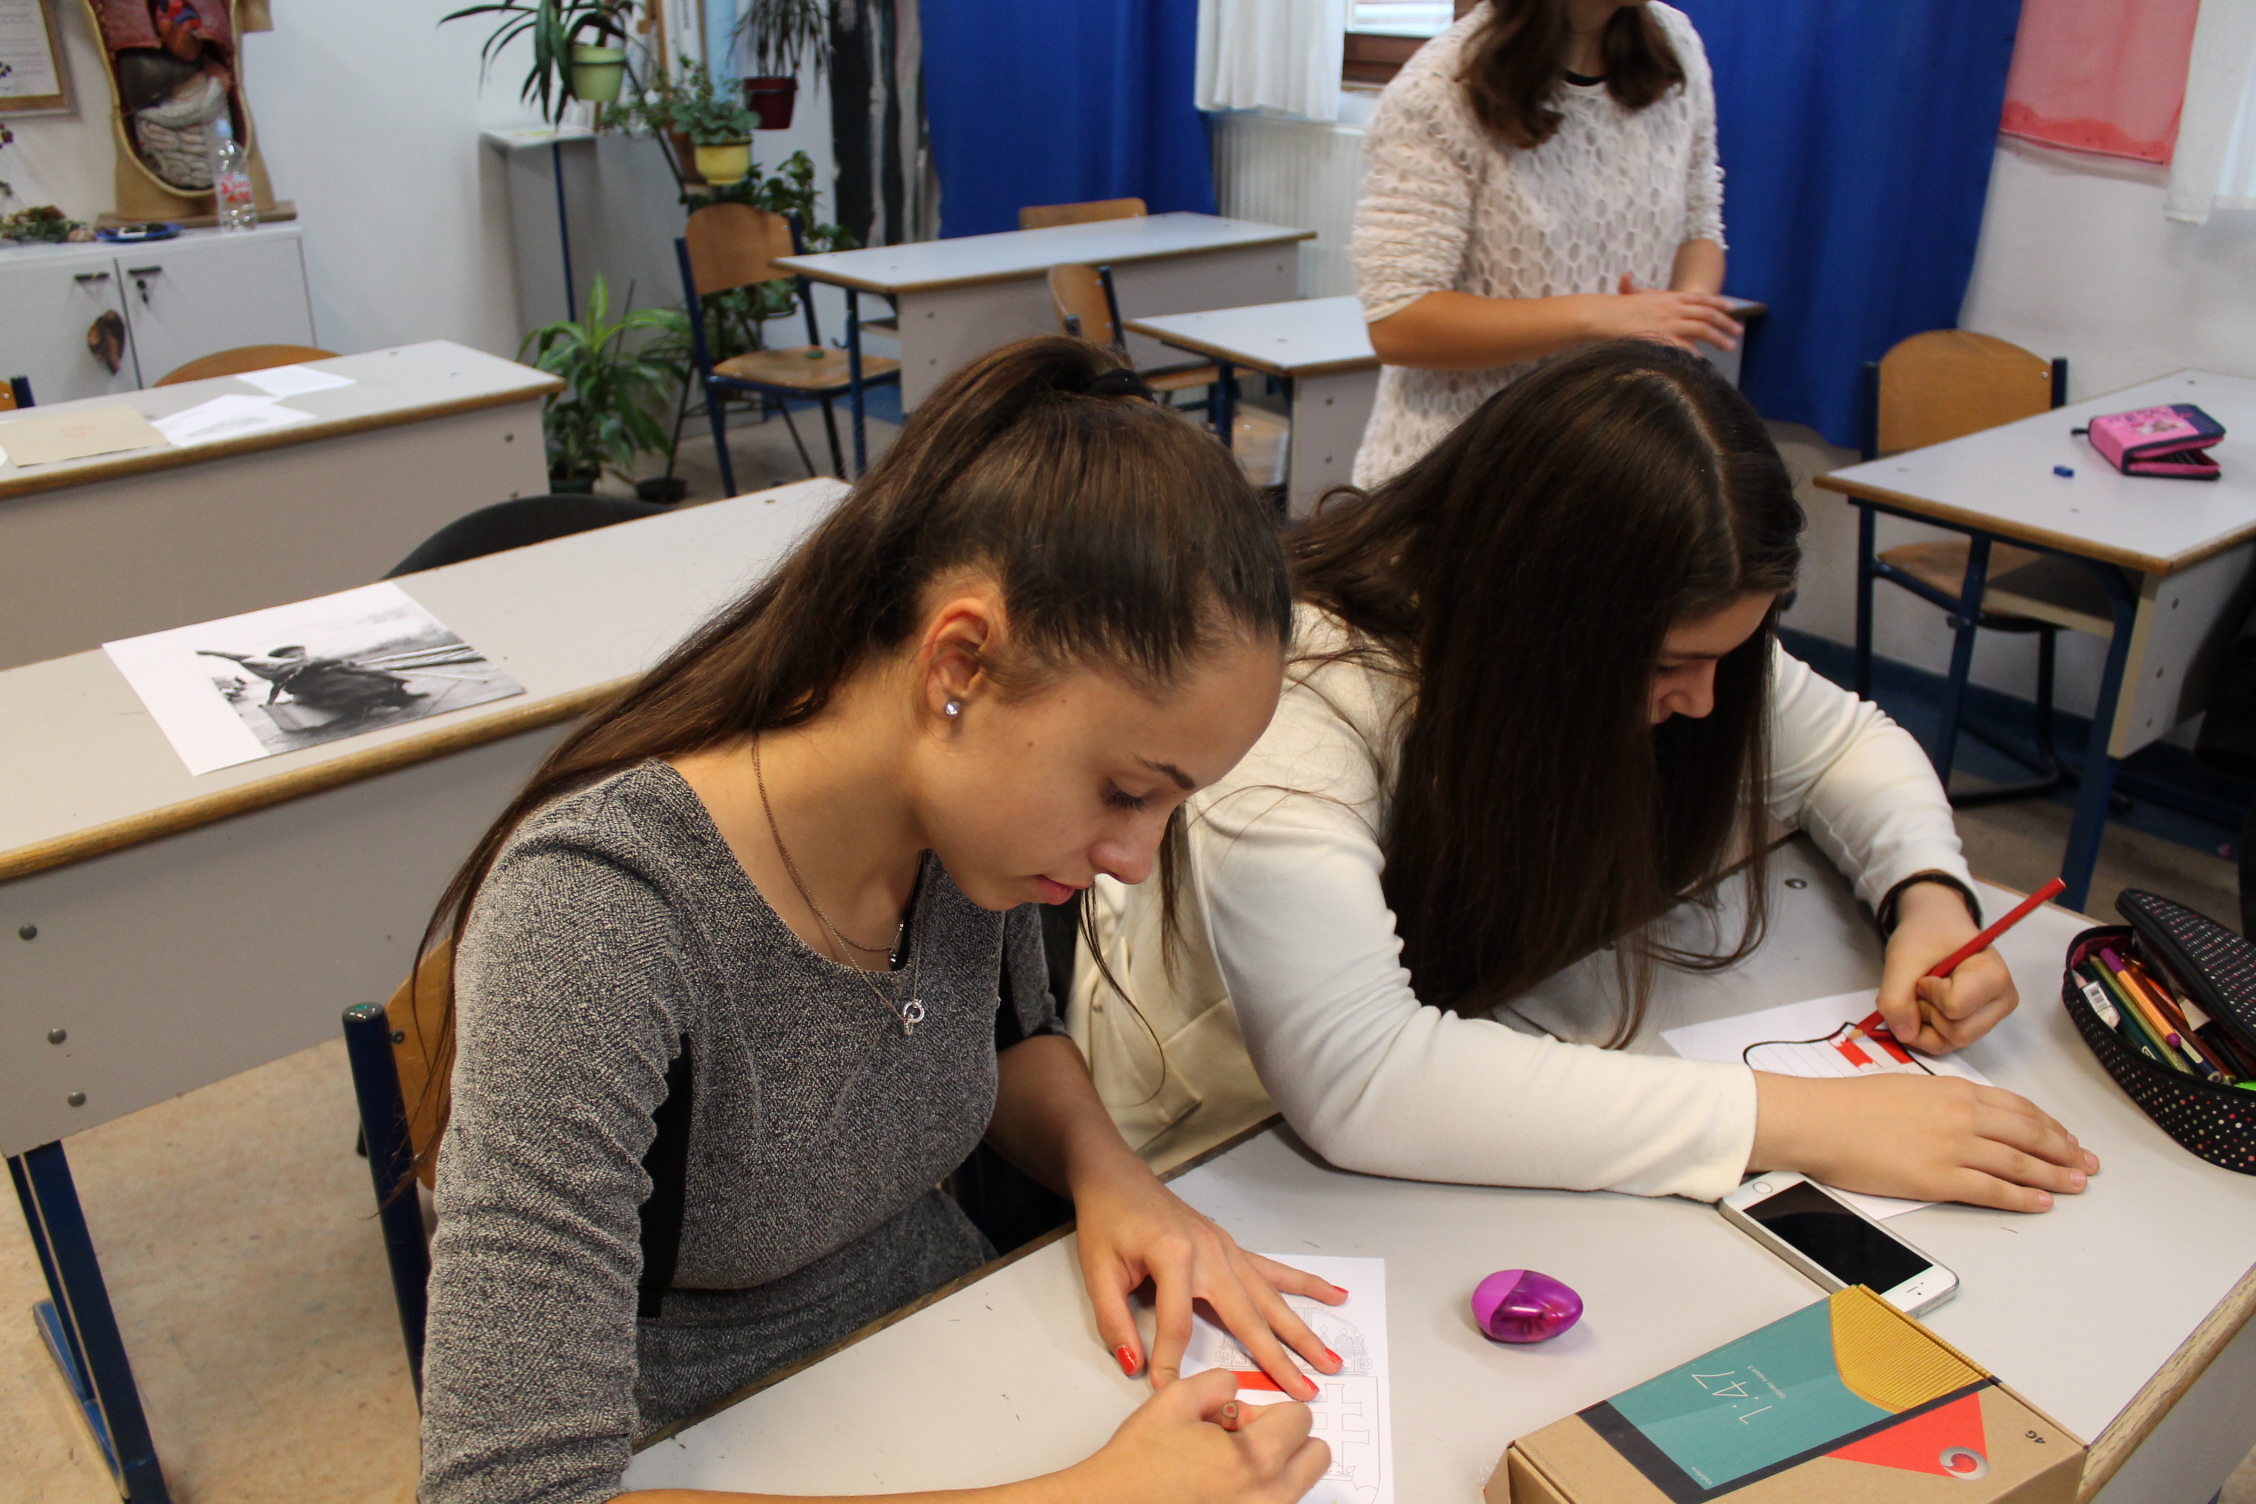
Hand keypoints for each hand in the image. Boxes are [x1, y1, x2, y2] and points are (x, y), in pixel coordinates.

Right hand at [1062, 1369, 1329, 1503]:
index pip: (1301, 1419)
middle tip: (1245, 1441)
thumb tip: (1239, 1393)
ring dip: (1275, 1470)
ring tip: (1226, 1468)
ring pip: (1297, 1485)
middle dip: (1287, 1440)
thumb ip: (1219, 1383)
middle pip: (1316, 1457)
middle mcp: (1268, 1498)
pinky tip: (1220, 1490)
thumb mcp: (1174, 1399)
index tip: (1240, 1418)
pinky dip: (1257, 1495)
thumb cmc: (1137, 1464)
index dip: (1269, 1410)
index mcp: (1255, 1458)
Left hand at [1071, 1151, 1343, 1398]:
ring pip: (1270, 1297)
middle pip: (1247, 1315)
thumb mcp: (1097, 1271)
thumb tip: (1134, 1365)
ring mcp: (1226, 1248)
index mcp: (1175, 1256)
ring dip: (1301, 1330)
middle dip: (1277, 1358)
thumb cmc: (1107, 1221)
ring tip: (1330, 1359)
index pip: (1178, 1323)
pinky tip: (1334, 1295)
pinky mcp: (1231, 1247)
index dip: (1170, 1359)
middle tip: (1305, 1392)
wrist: (1117, 1177)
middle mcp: (1210, 1252)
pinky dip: (1304, 1284)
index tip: (1169, 1391)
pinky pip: (1273, 1270)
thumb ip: (1114, 1321)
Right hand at [1589, 273, 1742, 351]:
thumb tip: (1625, 276)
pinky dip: (1697, 353)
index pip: (1698, 298)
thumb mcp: (1627, 296)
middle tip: (1738, 330)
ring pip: (1702, 328)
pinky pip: (1686, 346)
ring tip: (1730, 346)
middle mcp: (1673, 307)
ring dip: (1718, 337)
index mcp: (1668, 297)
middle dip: (1725, 321)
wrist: (1602, 315)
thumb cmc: (1612, 309)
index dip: (1716, 302)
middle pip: (1706, 312)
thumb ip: (1632, 289)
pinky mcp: (1663, 337)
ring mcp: (1669, 322)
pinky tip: (1706, 360)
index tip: (1730, 308)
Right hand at [1751, 1071, 2097, 1212]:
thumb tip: (1969, 1118)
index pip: (2018, 1108)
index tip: (2067, 1138)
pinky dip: (2022, 1196)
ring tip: (2075, 1185)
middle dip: (2064, 1151)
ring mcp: (1953, 1147)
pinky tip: (2040, 1201)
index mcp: (1955, 1091)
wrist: (1821, 1120)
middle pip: (2029, 1135)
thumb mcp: (1908, 1088)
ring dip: (2053, 1175)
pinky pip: (1992, 1190)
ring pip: (2019, 1163)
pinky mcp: (1939, 1178)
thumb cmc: (1851, 1104)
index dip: (2049, 1126)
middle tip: (2086, 1163)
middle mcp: (1963, 1116)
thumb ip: (1945, 1102)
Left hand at [1877, 883, 2016, 1053]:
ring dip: (1924, 1023)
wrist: (1935, 927)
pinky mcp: (1976, 1027)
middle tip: (1921, 985)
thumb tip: (1905, 1035)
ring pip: (1951, 1042)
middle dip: (1926, 1012)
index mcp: (1995, 976)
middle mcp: (2002, 1002)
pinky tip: (1925, 1007)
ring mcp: (1991, 1018)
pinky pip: (1947, 1045)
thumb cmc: (1927, 935)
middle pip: (1957, 1032)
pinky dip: (1926, 1032)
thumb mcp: (1902, 958)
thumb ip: (1896, 997)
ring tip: (1924, 993)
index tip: (1927, 973)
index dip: (1929, 993)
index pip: (1955, 1006)